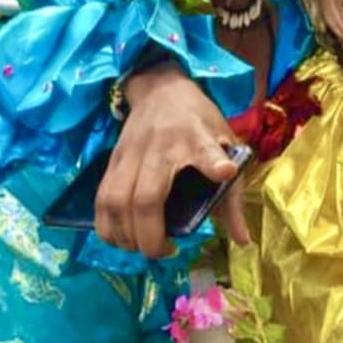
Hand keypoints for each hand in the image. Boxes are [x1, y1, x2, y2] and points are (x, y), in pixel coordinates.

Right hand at [94, 63, 250, 256]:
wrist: (161, 90)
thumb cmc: (199, 122)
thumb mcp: (224, 147)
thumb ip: (231, 195)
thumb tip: (242, 242)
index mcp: (196, 140)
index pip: (207, 150)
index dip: (214, 163)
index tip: (224, 171)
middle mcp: (160, 148)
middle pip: (145, 198)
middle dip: (151, 237)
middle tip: (166, 252)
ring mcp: (131, 154)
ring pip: (116, 202)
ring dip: (126, 235)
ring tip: (143, 247)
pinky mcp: (111, 161)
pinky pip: (100, 199)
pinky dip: (107, 226)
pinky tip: (122, 238)